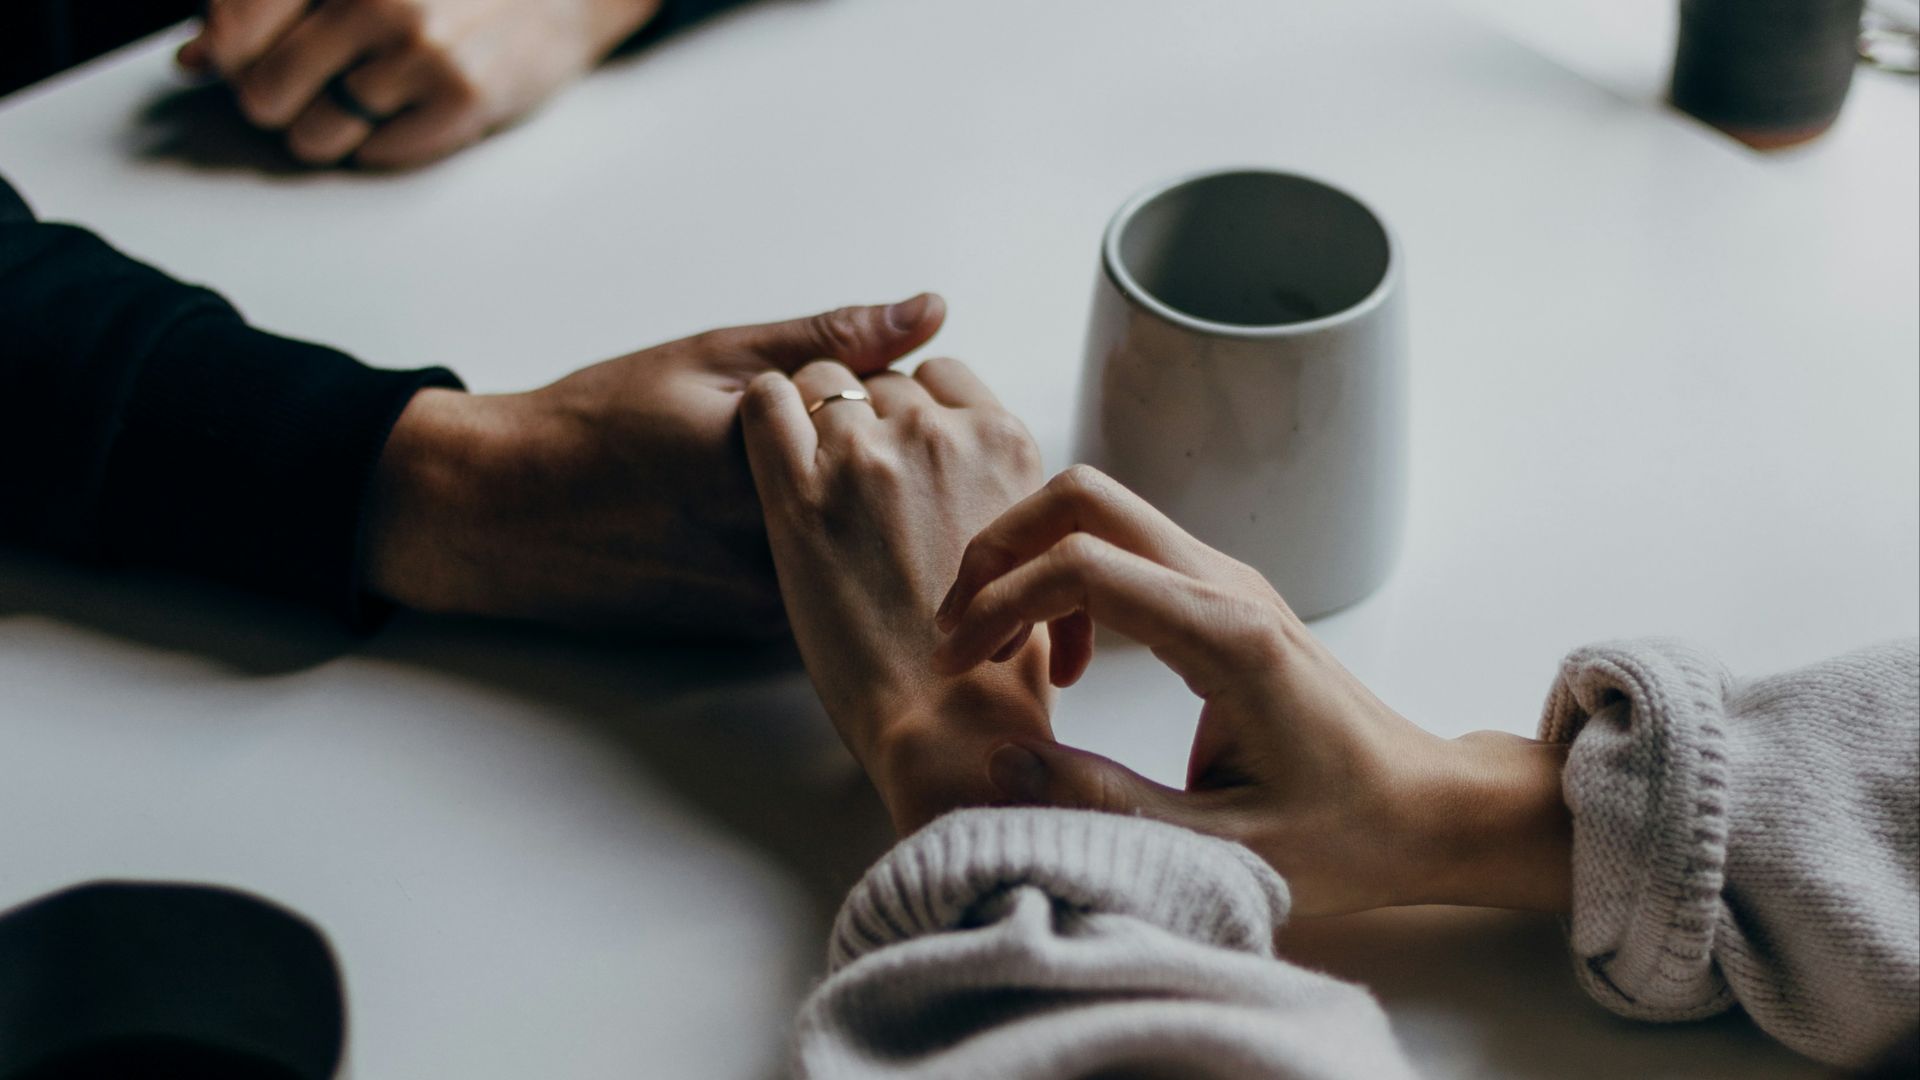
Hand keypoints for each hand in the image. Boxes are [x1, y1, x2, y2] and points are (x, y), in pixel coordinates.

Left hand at [177, 0, 662, 166]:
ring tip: (366, 98)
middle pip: (263, 92)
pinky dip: (381, 144)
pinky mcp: (459, 100)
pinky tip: (408, 108)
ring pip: (314, 136)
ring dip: (328, 131)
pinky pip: (375, 155)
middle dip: (279, 101)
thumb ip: (269, 4)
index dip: (226, 57)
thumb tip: (195, 59)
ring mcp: (418, 50)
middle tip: (314, 86)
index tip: (235, 65)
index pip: (237, 23)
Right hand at [362, 295, 945, 633]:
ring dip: (859, 510)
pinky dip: (825, 550)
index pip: (900, 428)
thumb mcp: (714, 357)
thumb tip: (930, 310)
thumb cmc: (600, 425)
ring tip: (762, 477)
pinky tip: (755, 519)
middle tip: (819, 426)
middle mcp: (784, 549)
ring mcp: (774, 601)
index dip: (884, 397)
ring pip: (865, 547)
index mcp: (779, 468)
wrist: (507, 516)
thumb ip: (830, 339)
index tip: (839, 384)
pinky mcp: (760, 632)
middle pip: (894, 496)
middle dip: (881, 457)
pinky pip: (829, 582)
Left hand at [739, 357, 1051, 834]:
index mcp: (1004, 443)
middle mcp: (940, 434)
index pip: (943, 376)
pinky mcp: (800, 491)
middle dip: (862, 417)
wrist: (947, 721)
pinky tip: (766, 452)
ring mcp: (868, 455)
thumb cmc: (993, 660)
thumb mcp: (1029, 549)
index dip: (913, 406)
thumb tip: (973, 475)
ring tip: (807, 475)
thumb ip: (1000, 490)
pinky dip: (763, 413)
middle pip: (881, 380)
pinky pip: (765, 400)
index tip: (897, 446)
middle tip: (849, 480)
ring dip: (811, 416)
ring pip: (822, 380)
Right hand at [932, 466, 1572, 915]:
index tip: (959, 664)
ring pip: (1101, 512)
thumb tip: (1000, 765)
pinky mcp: (1224, 595)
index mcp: (1227, 637)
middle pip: (1085, 497)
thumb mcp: (1219, 848)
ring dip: (1031, 562)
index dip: (999, 602)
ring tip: (1000, 650)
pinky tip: (1067, 664)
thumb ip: (1104, 805)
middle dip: (1000, 548)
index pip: (1082, 565)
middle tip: (961, 632)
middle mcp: (1227, 586)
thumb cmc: (1346, 835)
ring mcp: (1229, 580)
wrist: (1428, 809)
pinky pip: (1126, 550)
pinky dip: (1069, 582)